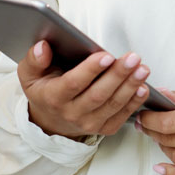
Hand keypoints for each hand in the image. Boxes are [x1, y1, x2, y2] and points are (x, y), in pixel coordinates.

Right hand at [18, 39, 152, 140]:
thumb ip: (34, 59)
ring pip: (113, 104)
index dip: (91, 70)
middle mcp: (71, 113)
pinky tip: (143, 87)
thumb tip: (42, 47)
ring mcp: (89, 123)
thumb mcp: (30, 74)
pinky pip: (122, 115)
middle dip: (117, 75)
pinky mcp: (104, 128)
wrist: (51, 120)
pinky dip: (135, 102)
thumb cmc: (45, 90)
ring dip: (130, 86)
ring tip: (142, 69)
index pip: (74, 83)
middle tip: (133, 58)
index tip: (107, 55)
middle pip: (98, 94)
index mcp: (53, 97)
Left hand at [136, 89, 174, 174]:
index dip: (150, 121)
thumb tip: (162, 95)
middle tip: (149, 127)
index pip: (170, 122)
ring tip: (163, 141)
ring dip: (164, 150)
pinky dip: (172, 174)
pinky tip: (162, 168)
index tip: (143, 117)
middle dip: (154, 134)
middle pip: (171, 141)